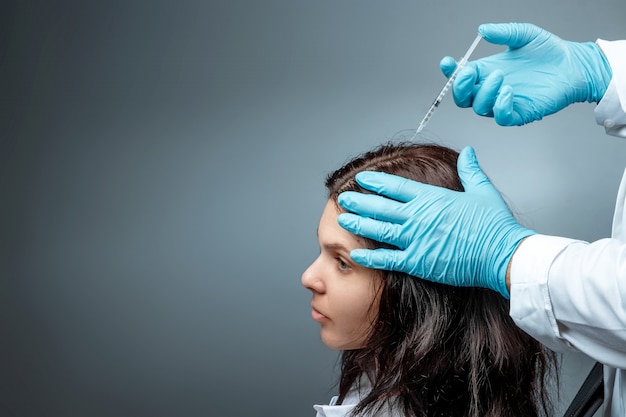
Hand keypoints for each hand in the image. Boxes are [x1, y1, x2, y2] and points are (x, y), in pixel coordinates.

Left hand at [337, 146, 534, 297]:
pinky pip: (387, 259)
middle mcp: (419, 217)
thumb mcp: (483, 190)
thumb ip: (471, 170)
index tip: (361, 179)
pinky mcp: (418, 262)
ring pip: (378, 230)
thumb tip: (468, 151)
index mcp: (432, 199)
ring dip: (358, 224)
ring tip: (342, 220)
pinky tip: (355, 255)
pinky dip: (370, 258)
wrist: (503, 254)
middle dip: (359, 202)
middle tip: (342, 199)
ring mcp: (416, 239)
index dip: (375, 182)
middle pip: (380, 207)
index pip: (395, 187)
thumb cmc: (495, 225)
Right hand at [439, 23, 611, 125]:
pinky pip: (500, 117)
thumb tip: (482, 29)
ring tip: (501, 76)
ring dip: (484, 92)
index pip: (460, 76)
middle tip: (470, 73)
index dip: (450, 72)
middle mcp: (491, 88)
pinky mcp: (518, 113)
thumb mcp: (524, 34)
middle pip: (463, 97)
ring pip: (479, 107)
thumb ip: (503, 32)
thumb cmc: (549, 51)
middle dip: (461, 87)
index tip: (448, 63)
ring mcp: (503, 102)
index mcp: (486, 70)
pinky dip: (500, 106)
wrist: (573, 65)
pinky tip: (508, 91)